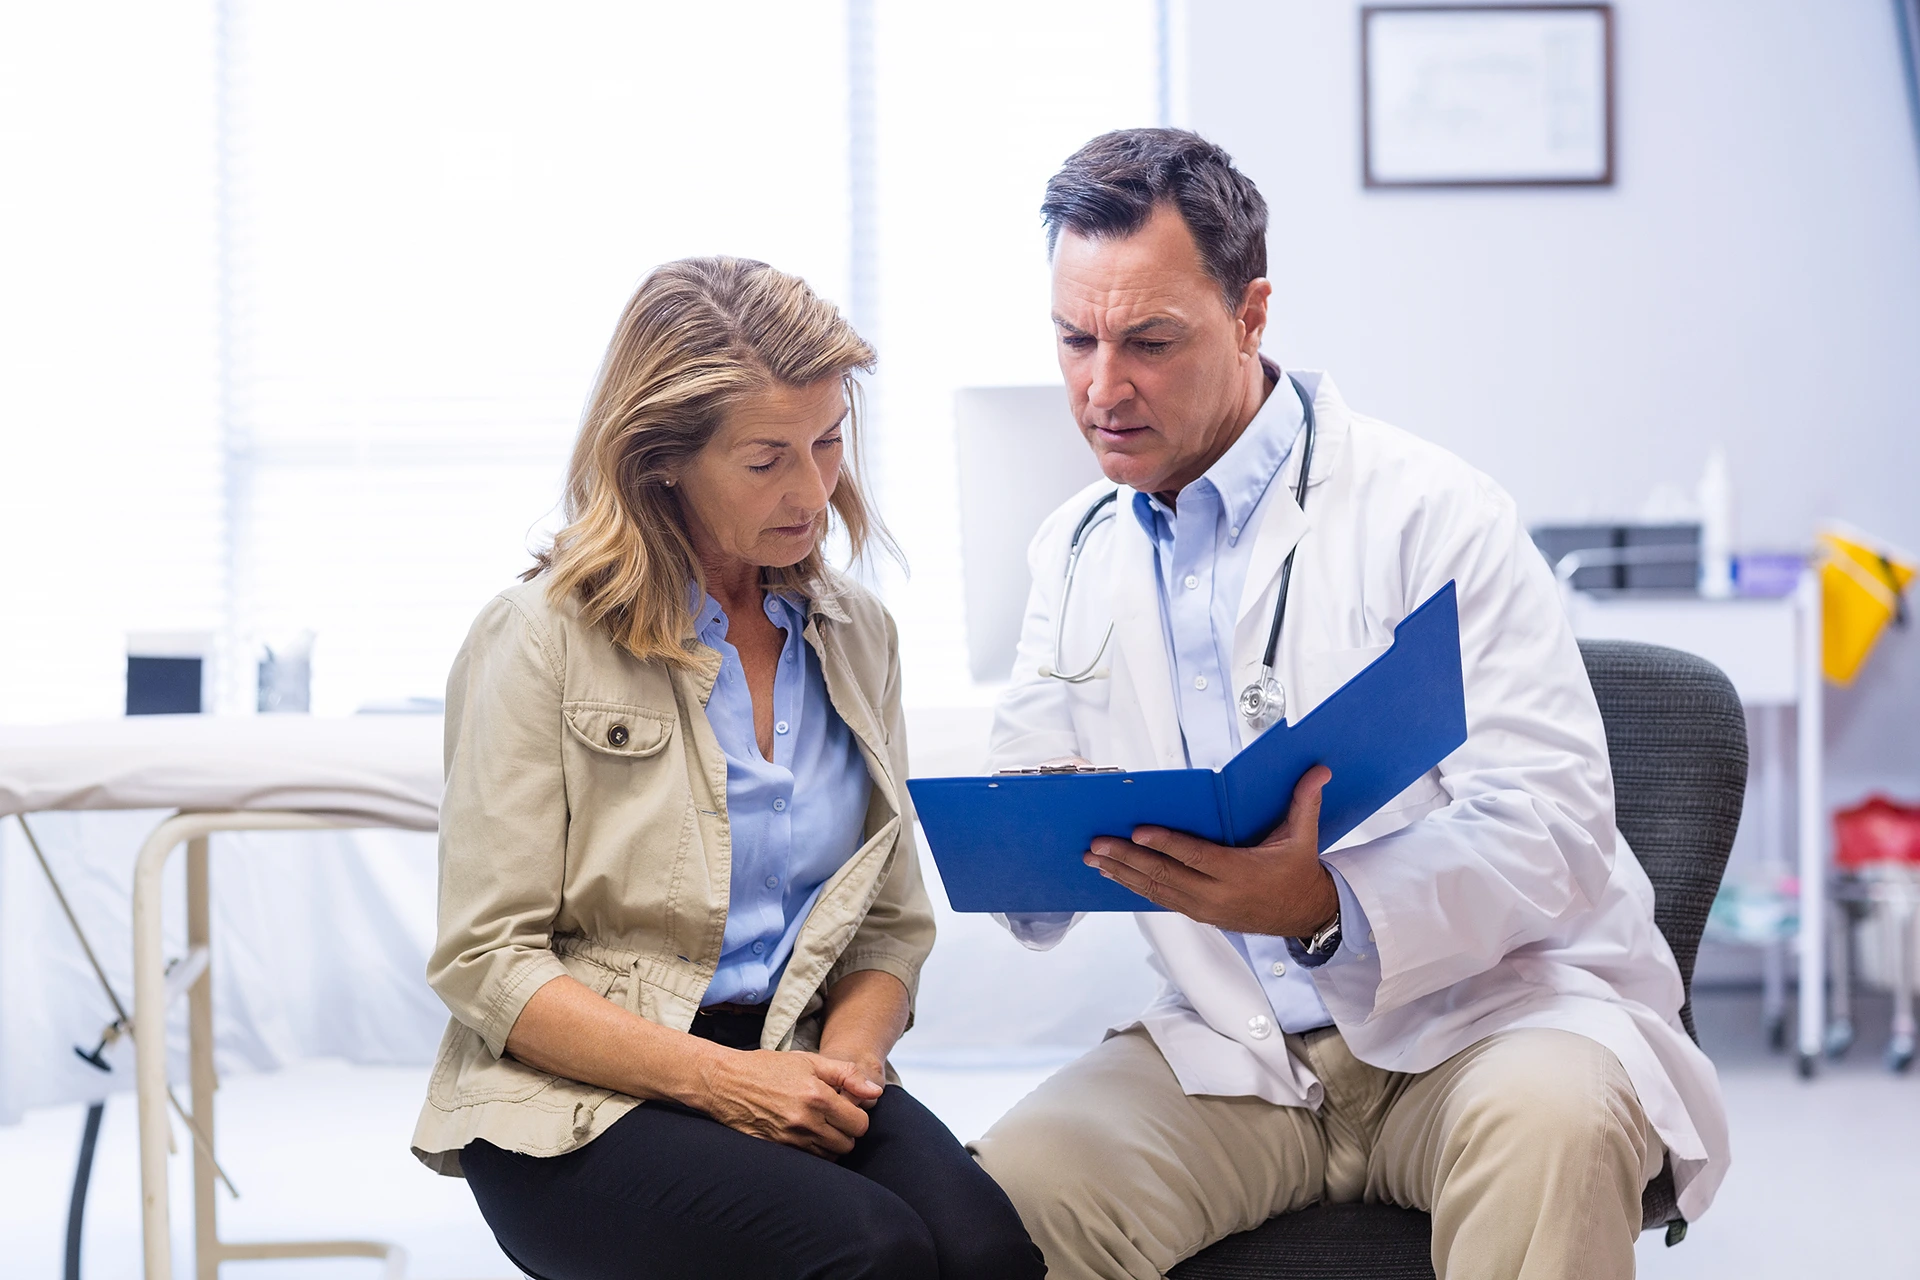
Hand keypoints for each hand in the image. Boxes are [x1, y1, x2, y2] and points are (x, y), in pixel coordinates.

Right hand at [694, 1048, 881, 1157]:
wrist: (726, 1082)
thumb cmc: (769, 1068)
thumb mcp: (810, 1061)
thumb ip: (847, 1074)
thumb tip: (876, 1092)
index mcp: (818, 1097)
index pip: (859, 1124)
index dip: (857, 1116)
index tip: (846, 1108)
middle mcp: (805, 1122)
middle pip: (847, 1144)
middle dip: (845, 1132)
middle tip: (833, 1118)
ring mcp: (789, 1139)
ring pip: (829, 1156)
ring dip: (829, 1144)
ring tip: (818, 1126)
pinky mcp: (776, 1150)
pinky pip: (807, 1160)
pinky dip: (811, 1151)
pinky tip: (803, 1135)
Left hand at [1085, 765, 1337, 936]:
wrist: (1303, 916)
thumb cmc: (1298, 872)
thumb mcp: (1304, 838)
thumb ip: (1305, 802)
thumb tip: (1319, 770)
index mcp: (1240, 873)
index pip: (1196, 856)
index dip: (1166, 844)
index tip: (1138, 831)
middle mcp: (1217, 894)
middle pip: (1165, 875)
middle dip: (1127, 858)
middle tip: (1098, 844)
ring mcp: (1204, 907)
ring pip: (1156, 890)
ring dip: (1122, 873)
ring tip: (1095, 859)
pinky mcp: (1198, 913)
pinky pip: (1161, 899)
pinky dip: (1135, 886)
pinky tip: (1115, 874)